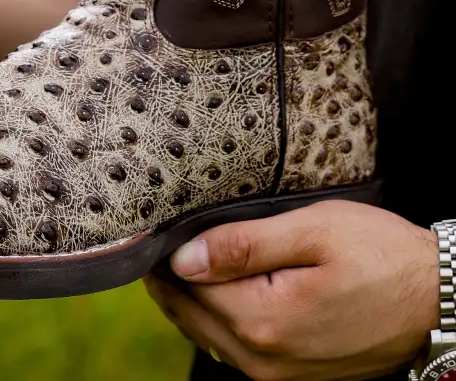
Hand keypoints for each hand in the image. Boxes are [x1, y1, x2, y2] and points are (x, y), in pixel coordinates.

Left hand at [145, 200, 437, 380]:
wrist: (438, 299)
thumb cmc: (379, 254)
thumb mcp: (309, 231)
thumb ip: (241, 245)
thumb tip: (182, 258)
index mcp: (263, 321)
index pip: (183, 286)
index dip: (167, 252)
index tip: (160, 223)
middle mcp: (263, 360)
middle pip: (187, 314)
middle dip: (171, 277)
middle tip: (168, 233)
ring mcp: (278, 374)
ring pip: (205, 333)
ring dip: (191, 296)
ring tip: (191, 251)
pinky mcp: (292, 373)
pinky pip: (233, 345)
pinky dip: (217, 314)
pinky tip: (220, 282)